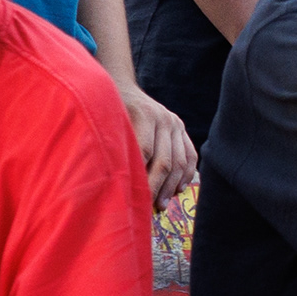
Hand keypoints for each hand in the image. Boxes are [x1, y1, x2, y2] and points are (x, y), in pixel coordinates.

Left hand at [120, 79, 197, 209]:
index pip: (145, 152)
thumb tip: (112, 182)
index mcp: (143, 114)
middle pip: (164, 160)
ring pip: (179, 161)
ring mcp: (175, 123)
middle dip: (156, 187)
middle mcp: (163, 118)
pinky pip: (190, 155)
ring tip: (162, 204)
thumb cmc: (107, 112)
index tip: (133, 197)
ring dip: (171, 186)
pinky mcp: (182, 128)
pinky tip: (178, 190)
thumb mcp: (106, 125)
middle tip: (149, 207)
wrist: (121, 88)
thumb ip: (113, 148)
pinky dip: (186, 175)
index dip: (140, 177)